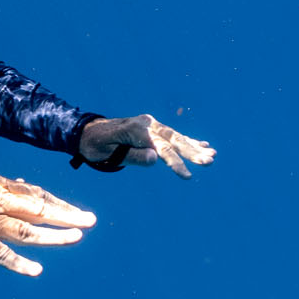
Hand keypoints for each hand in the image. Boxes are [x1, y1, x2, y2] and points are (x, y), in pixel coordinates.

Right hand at [0, 170, 96, 276]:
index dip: (57, 203)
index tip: (74, 211)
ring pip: (26, 230)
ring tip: (75, 238)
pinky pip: (0, 254)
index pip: (34, 195)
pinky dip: (19, 263)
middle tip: (90, 221)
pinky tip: (37, 270)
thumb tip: (23, 186)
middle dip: (67, 215)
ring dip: (53, 236)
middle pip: (38, 209)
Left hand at [75, 113, 215, 176]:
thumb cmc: (95, 145)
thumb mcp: (108, 154)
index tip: (188, 175)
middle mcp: (146, 124)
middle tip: (209, 161)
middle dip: (192, 151)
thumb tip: (156, 158)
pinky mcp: (152, 129)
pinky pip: (172, 136)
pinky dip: (188, 140)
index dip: (175, 162)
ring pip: (176, 137)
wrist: (86, 132)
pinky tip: (203, 144)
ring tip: (213, 155)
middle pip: (173, 139)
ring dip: (195, 147)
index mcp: (136, 129)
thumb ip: (133, 156)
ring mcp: (150, 125)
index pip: (161, 148)